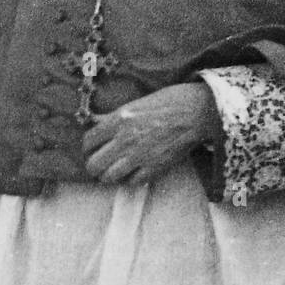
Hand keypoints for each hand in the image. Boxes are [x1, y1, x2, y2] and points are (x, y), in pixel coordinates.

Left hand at [81, 82, 214, 184]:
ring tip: (116, 170)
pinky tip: (135, 171)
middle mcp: (124, 140)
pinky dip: (131, 179)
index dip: (88, 148)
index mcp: (118, 121)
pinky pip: (132, 182)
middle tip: (101, 163)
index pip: (88, 141)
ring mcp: (139, 156)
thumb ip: (113, 117)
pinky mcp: (155, 167)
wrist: (197, 111)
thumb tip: (95, 121)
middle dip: (95, 165)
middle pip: (94, 165)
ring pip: (109, 177)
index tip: (93, 149)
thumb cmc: (169, 101)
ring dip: (111, 175)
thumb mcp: (136, 103)